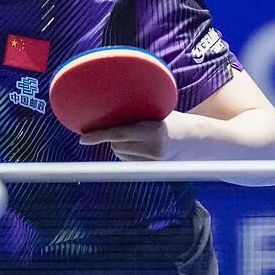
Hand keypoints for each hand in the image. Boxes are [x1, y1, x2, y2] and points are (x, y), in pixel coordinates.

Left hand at [78, 111, 199, 160]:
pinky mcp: (151, 169)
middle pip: (116, 145)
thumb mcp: (155, 110)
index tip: (82, 139)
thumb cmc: (169, 118)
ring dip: (118, 145)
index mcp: (153, 130)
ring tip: (135, 136)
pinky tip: (138, 145)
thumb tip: (107, 104)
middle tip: (123, 126)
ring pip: (119, 154)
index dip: (99, 135)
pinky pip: (127, 161)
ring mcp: (153, 162)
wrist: (192, 139)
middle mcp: (153, 148)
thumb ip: (135, 111)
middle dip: (111, 137)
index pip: (119, 134)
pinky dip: (126, 152)